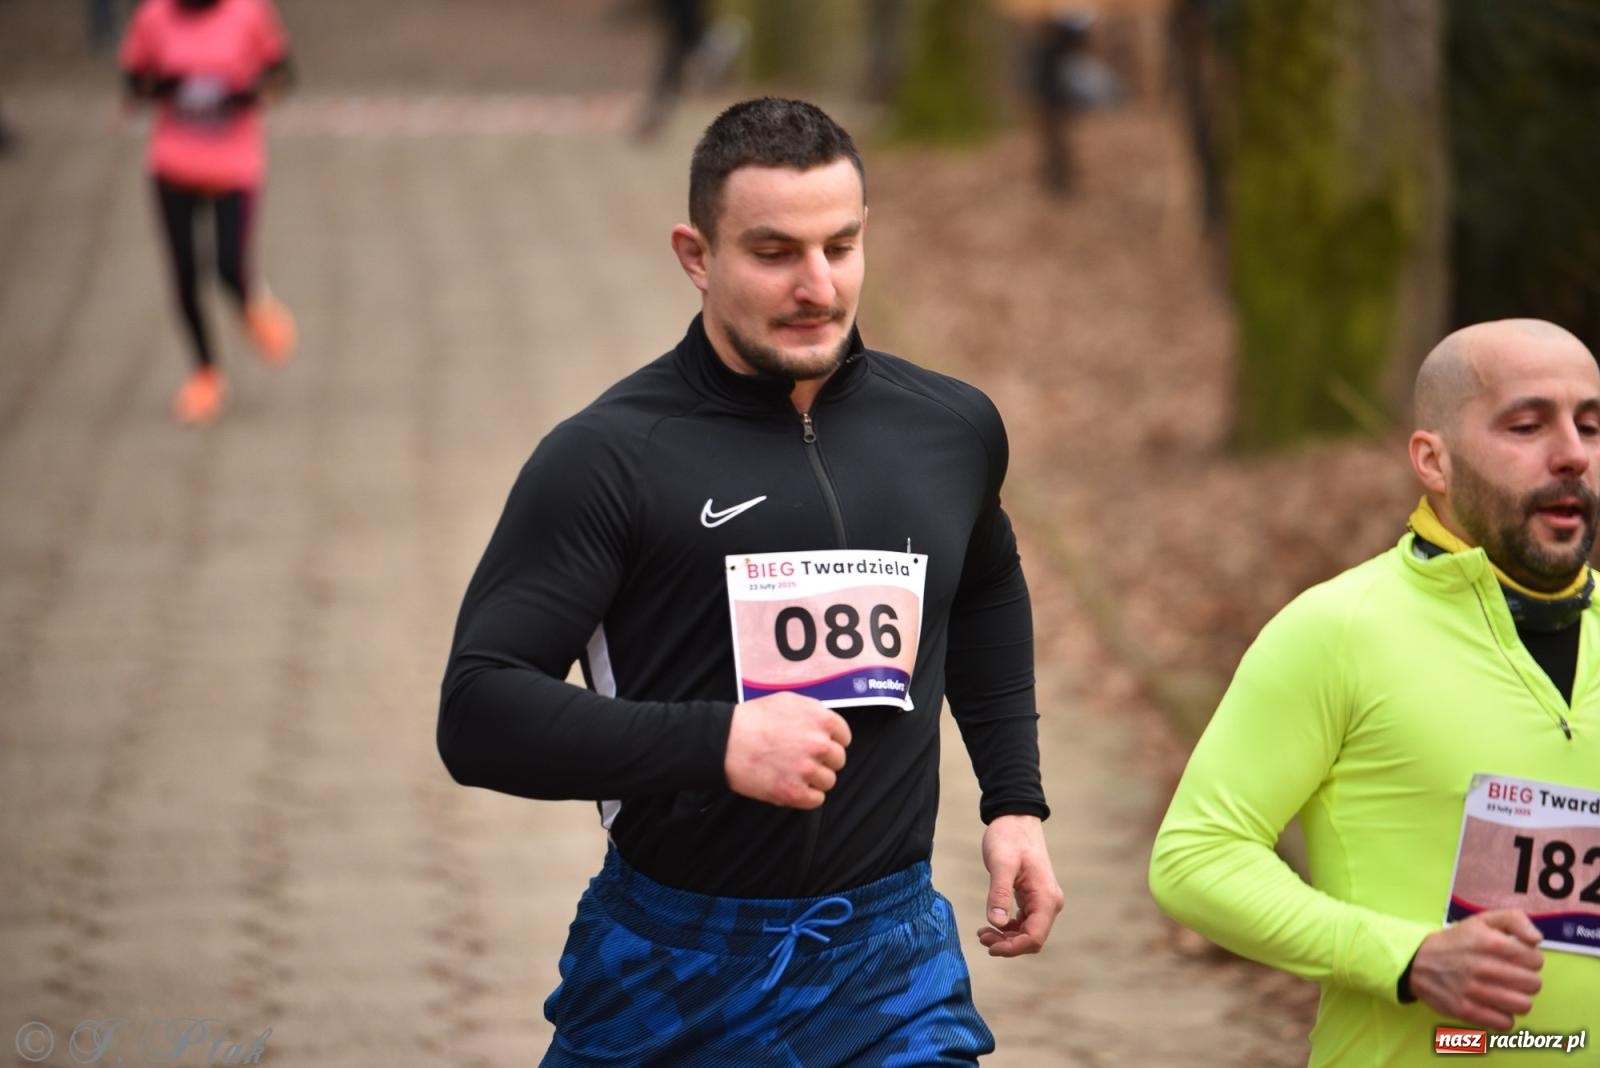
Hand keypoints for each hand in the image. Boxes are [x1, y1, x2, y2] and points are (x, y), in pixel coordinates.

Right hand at [724, 692, 849, 808]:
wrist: (726, 741)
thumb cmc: (752, 720)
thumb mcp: (788, 701)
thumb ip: (813, 712)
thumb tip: (825, 724)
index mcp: (821, 720)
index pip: (844, 737)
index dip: (832, 741)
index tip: (822, 745)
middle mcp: (819, 745)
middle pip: (838, 760)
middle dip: (823, 760)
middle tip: (803, 758)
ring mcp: (808, 770)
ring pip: (828, 781)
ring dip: (814, 779)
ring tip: (793, 771)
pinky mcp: (795, 793)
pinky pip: (816, 800)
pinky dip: (806, 796)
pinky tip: (792, 785)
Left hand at [976, 814, 1062, 956]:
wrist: (1016, 819)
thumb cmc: (1009, 837)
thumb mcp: (1001, 864)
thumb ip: (999, 893)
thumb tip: (996, 923)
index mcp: (1045, 897)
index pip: (1034, 937)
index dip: (1013, 948)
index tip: (990, 947)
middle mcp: (1049, 902)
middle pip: (1032, 938)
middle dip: (1008, 944)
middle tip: (982, 937)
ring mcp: (1043, 901)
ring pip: (1028, 933)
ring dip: (1007, 938)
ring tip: (983, 933)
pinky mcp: (1034, 898)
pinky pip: (1025, 923)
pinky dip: (1009, 929)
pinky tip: (992, 925)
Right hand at [1408, 909, 1543, 1029]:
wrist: (1418, 961)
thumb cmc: (1457, 941)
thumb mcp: (1482, 920)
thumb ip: (1514, 920)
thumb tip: (1536, 940)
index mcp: (1490, 943)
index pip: (1535, 960)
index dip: (1529, 959)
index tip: (1516, 959)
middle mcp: (1483, 967)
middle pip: (1533, 984)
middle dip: (1525, 979)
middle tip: (1511, 976)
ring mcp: (1474, 992)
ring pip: (1523, 1005)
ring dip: (1517, 999)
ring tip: (1505, 992)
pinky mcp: (1467, 1012)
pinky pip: (1506, 1023)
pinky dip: (1503, 1016)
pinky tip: (1494, 1005)